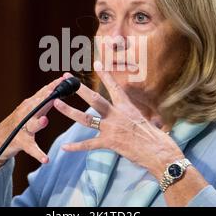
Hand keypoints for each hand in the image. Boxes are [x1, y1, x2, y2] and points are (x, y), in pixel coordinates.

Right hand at [0, 77, 64, 168]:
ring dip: (38, 123)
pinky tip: (45, 159)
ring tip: (44, 120)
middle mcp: (25, 114)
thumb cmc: (19, 124)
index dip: (52, 86)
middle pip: (37, 105)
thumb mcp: (30, 110)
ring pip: (31, 125)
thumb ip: (43, 101)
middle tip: (55, 93)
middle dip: (46, 99)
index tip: (63, 79)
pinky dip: (38, 154)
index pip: (43, 93)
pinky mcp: (20, 142)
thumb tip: (57, 88)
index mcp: (30, 106)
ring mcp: (22, 128)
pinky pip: (30, 149)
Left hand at [53, 63, 183, 178]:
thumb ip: (131, 115)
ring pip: (85, 118)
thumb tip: (129, 112)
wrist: (159, 152)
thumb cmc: (155, 138)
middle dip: (78, 88)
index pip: (113, 87)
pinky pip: (89, 144)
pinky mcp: (110, 143)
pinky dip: (76, 147)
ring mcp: (112, 128)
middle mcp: (117, 114)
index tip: (96, 63)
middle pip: (94, 98)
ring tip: (56, 104)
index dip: (105, 74)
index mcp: (126, 107)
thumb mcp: (144, 119)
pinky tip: (64, 147)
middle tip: (66, 78)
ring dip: (69, 111)